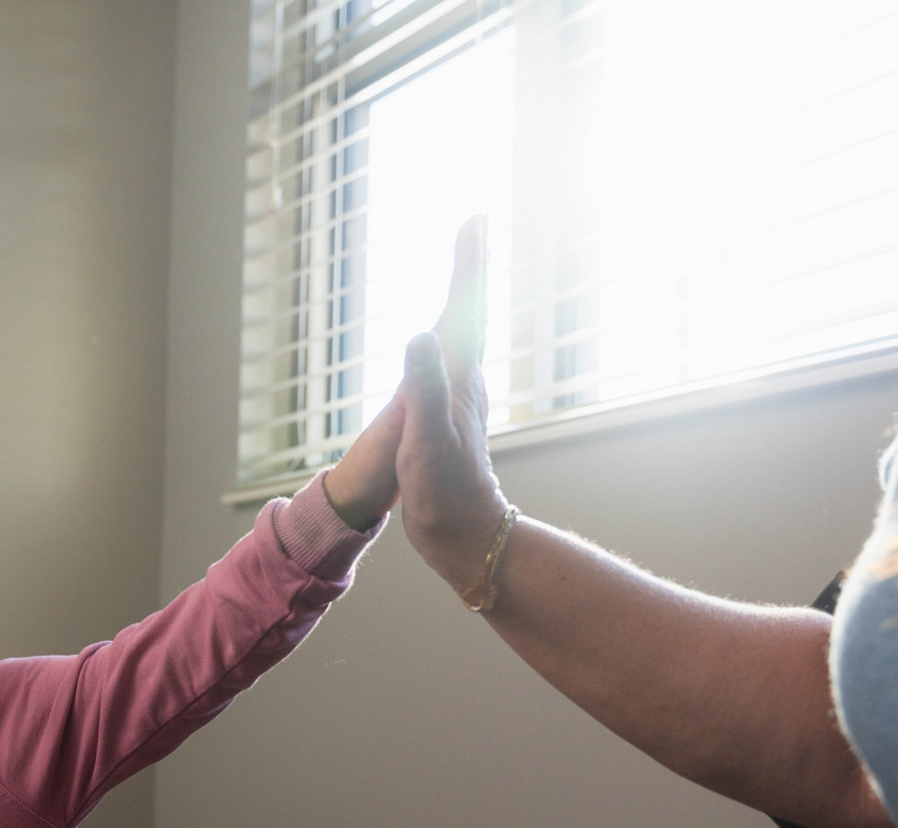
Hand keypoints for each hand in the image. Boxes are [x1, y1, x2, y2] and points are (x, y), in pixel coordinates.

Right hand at [395, 215, 510, 588]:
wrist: (463, 536)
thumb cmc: (444, 494)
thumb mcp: (426, 441)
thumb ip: (425, 389)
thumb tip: (421, 335)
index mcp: (457, 379)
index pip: (464, 309)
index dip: (468, 263)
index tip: (476, 220)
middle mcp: (464, 382)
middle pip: (469, 311)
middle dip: (471, 266)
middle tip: (475, 223)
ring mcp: (459, 398)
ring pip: (464, 333)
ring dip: (465, 295)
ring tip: (466, 266)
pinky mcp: (449, 414)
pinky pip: (451, 359)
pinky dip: (451, 332)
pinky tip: (445, 341)